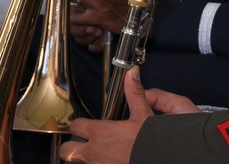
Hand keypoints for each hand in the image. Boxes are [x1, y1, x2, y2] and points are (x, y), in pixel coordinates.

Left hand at [60, 66, 200, 162]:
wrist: (162, 162)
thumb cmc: (150, 145)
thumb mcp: (144, 116)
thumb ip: (134, 94)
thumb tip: (132, 74)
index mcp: (101, 133)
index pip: (76, 126)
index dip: (80, 125)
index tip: (85, 126)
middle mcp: (93, 153)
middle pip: (66, 150)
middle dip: (72, 146)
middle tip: (83, 144)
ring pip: (75, 163)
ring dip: (81, 159)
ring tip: (94, 154)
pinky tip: (105, 161)